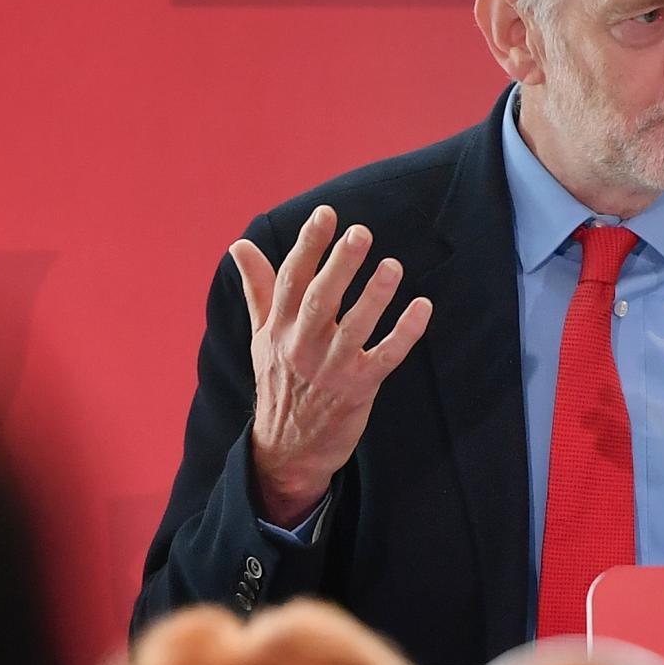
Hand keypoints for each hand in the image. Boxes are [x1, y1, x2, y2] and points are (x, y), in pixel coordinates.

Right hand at [234, 205, 432, 526]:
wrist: (287, 450)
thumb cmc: (279, 383)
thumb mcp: (262, 336)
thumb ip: (259, 288)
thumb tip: (240, 246)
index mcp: (279, 328)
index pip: (291, 279)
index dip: (309, 245)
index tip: (326, 214)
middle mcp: (301, 346)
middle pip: (320, 299)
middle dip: (339, 265)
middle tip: (360, 232)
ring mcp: (330, 369)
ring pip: (354, 327)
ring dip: (374, 296)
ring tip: (392, 266)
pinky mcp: (358, 389)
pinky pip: (385, 357)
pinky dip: (405, 333)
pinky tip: (423, 307)